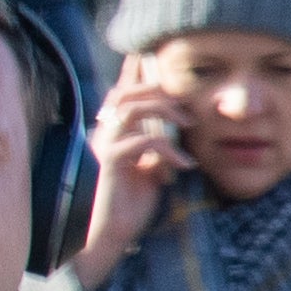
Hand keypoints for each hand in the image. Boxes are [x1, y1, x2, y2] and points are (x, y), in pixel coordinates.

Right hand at [75, 79, 191, 282]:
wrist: (111, 234)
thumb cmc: (130, 203)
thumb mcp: (150, 169)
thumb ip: (156, 148)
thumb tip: (173, 134)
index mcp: (112, 132)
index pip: (121, 93)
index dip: (134, 72)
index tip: (150, 56)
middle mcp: (104, 134)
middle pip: (124, 92)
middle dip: (155, 88)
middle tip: (183, 101)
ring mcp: (105, 146)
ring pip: (130, 108)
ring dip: (163, 110)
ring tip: (186, 124)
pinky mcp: (111, 162)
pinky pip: (141, 143)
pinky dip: (167, 150)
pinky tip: (183, 165)